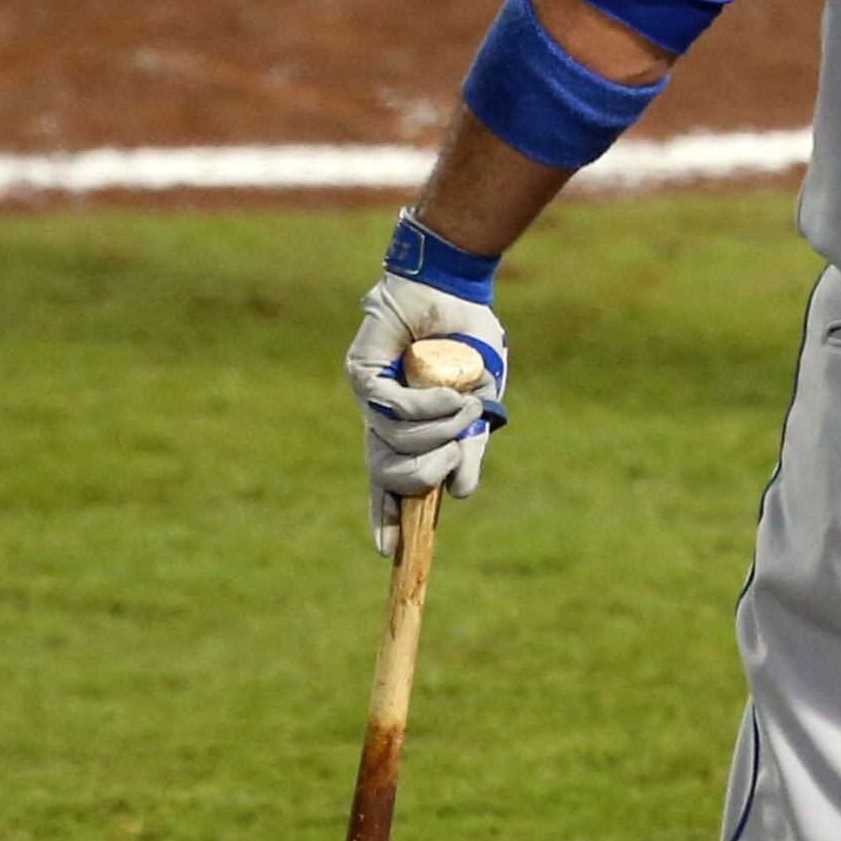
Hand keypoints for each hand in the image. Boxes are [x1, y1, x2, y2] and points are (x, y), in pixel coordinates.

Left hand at [344, 271, 509, 553]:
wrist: (451, 286)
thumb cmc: (466, 339)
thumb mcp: (480, 401)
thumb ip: (471, 444)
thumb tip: (460, 494)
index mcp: (405, 430)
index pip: (387, 484)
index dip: (386, 517)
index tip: (390, 554)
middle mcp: (382, 420)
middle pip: (389, 477)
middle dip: (427, 474)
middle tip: (458, 448)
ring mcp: (368, 399)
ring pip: (392, 448)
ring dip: (437, 434)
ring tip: (464, 408)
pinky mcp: (360, 375)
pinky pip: (391, 411)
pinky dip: (426, 408)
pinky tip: (449, 396)